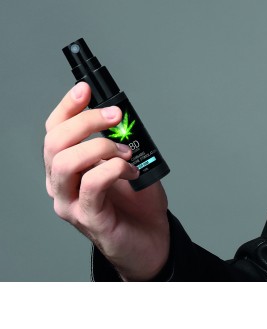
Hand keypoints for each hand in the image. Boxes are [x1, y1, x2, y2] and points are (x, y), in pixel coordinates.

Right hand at [44, 82, 169, 279]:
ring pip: (66, 162)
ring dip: (101, 147)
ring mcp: (71, 203)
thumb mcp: (127, 161)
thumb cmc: (137, 202)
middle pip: (55, 143)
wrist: (151, 240)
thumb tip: (120, 115)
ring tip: (125, 153)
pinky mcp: (88, 219)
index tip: (85, 89)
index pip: (53, 131)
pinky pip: (92, 184)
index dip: (67, 107)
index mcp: (67, 167)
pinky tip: (130, 172)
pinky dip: (114, 169)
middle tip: (115, 117)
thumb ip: (119, 140)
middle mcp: (61, 184)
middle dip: (86, 121)